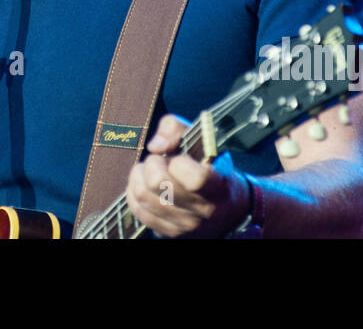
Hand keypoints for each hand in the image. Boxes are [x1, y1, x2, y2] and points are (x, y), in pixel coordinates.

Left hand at [125, 114, 249, 237]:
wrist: (227, 208)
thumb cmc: (212, 166)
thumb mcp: (202, 138)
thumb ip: (175, 128)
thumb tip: (155, 147)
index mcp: (217, 186)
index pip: (195, 179)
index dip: (178, 163)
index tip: (178, 158)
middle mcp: (202, 211)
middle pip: (157, 184)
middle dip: (151, 164)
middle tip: (159, 161)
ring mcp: (184, 226)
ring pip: (142, 197)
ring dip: (139, 177)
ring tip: (150, 171)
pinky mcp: (167, 233)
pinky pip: (137, 210)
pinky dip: (134, 192)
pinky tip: (144, 184)